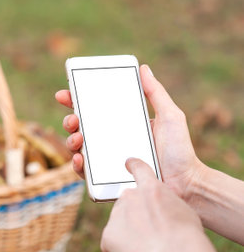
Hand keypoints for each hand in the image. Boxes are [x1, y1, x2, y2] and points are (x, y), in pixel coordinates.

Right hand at [55, 65, 205, 200]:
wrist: (185, 183)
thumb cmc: (180, 150)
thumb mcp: (170, 116)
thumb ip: (156, 93)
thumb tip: (143, 68)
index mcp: (122, 123)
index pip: (95, 109)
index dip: (76, 101)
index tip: (65, 94)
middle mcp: (111, 140)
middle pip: (81, 128)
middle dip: (70, 121)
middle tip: (73, 119)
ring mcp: (107, 159)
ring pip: (79, 148)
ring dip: (71, 141)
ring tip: (77, 138)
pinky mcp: (107, 177)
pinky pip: (85, 172)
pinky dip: (77, 165)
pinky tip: (80, 159)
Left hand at [101, 159, 241, 251]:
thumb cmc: (186, 234)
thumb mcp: (182, 209)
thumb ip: (164, 204)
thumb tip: (159, 211)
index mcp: (150, 187)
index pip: (139, 169)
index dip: (134, 166)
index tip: (128, 163)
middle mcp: (129, 196)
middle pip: (127, 204)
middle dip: (135, 216)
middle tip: (151, 233)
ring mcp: (116, 215)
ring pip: (119, 224)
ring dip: (129, 233)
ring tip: (148, 247)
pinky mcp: (108, 235)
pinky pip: (111, 243)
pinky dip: (120, 250)